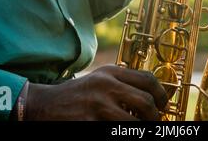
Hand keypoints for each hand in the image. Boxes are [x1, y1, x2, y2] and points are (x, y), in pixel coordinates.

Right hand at [25, 65, 167, 120]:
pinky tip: (121, 133)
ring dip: (141, 130)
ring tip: (138, 130)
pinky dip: (123, 134)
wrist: (44, 105)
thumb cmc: (78, 94)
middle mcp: (106, 85)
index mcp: (111, 72)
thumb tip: (152, 97)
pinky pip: (117, 133)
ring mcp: (97, 105)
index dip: (161, 94)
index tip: (162, 105)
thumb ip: (123, 83)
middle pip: (146, 102)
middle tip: (153, 122)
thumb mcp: (100, 79)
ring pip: (134, 123)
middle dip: (155, 117)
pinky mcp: (88, 123)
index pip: (148, 79)